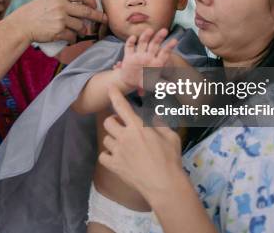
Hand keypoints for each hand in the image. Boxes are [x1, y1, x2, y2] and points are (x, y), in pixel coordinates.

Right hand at [8, 0, 106, 43]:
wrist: (21, 25)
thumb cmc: (33, 13)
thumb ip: (62, 0)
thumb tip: (80, 4)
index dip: (91, 0)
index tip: (94, 6)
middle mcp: (61, 6)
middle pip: (87, 11)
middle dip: (98, 17)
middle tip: (104, 20)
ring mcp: (60, 19)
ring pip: (81, 26)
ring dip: (82, 30)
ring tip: (79, 32)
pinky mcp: (58, 32)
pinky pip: (72, 36)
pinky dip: (73, 39)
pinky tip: (71, 39)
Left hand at [99, 85, 184, 201]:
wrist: (164, 184)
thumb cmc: (170, 159)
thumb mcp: (171, 137)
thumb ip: (160, 124)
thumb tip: (154, 115)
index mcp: (138, 127)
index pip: (121, 106)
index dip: (114, 95)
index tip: (109, 88)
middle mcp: (124, 137)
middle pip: (108, 122)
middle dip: (113, 121)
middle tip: (122, 126)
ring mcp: (118, 152)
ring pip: (105, 139)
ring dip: (112, 139)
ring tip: (122, 144)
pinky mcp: (114, 166)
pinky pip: (103, 156)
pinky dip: (107, 155)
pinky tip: (116, 157)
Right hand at [116, 28, 177, 94]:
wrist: (131, 82)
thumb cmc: (145, 82)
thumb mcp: (155, 84)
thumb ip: (164, 85)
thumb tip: (174, 88)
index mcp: (157, 62)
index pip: (165, 53)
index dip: (169, 46)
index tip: (175, 41)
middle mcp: (148, 56)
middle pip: (154, 44)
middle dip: (159, 37)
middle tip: (165, 31)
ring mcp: (139, 54)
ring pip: (143, 43)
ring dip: (146, 36)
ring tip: (150, 30)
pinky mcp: (129, 56)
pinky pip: (129, 47)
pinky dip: (130, 42)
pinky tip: (133, 38)